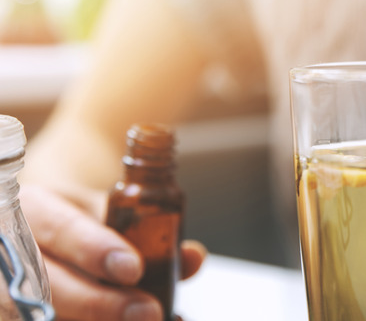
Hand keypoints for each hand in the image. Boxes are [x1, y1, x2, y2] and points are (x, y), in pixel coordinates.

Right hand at [20, 184, 206, 320]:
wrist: (46, 226)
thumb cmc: (81, 217)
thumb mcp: (108, 209)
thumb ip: (147, 232)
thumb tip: (191, 258)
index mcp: (32, 209)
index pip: (58, 228)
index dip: (94, 249)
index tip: (133, 267)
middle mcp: (11, 252)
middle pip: (46, 284)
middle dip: (99, 302)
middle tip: (148, 311)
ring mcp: (7, 292)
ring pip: (41, 314)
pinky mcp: (16, 314)